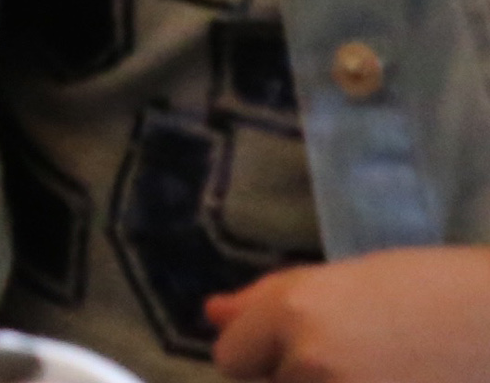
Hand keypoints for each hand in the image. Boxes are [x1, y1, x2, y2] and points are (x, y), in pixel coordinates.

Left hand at [211, 249, 489, 378]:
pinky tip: (401, 381)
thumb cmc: (440, 291)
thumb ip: (272, 302)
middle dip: (301, 378)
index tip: (308, 342)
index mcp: (295, 314)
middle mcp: (308, 366)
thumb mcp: (351, 279)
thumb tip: (212, 314)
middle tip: (361, 361)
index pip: (233, 358)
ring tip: (392, 374)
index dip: (268, 351)